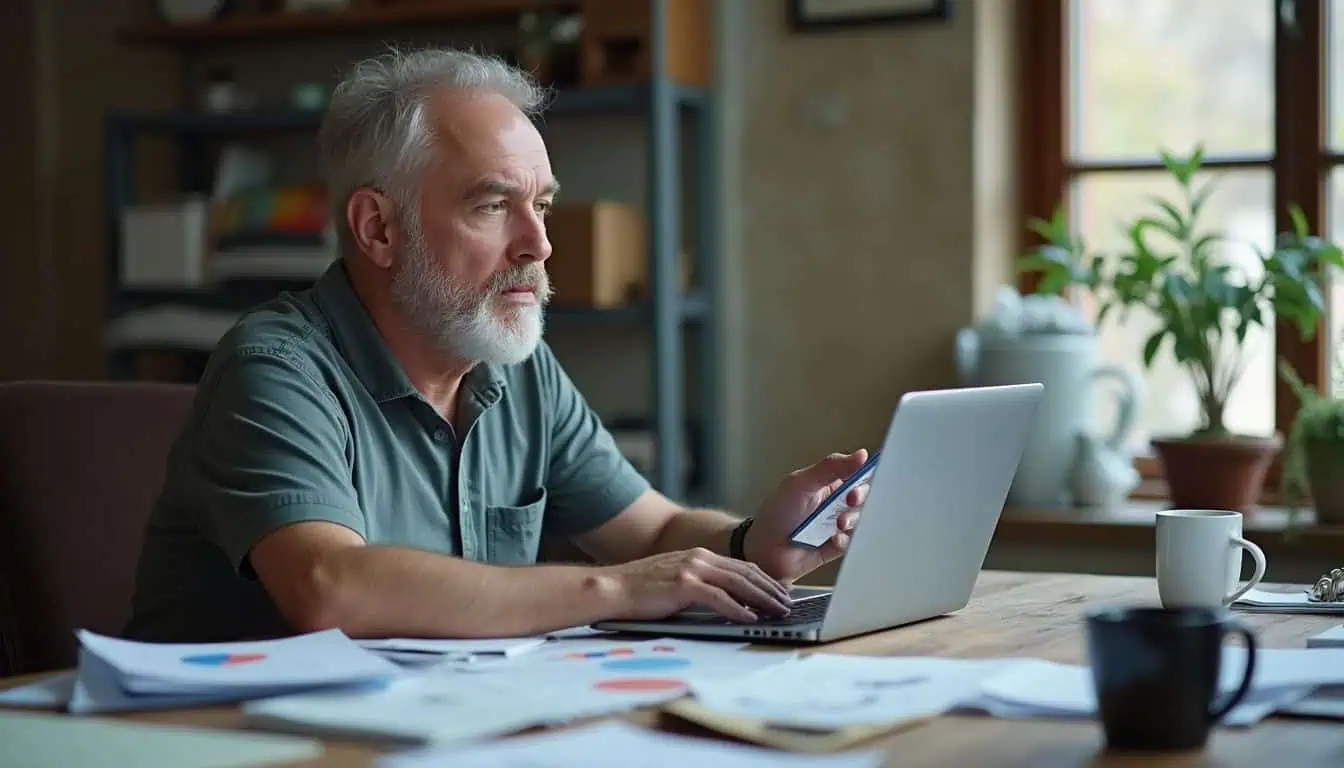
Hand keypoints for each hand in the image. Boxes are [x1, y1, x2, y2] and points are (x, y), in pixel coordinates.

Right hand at [599, 547, 791, 621]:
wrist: (611, 588)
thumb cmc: (640, 591)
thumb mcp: (676, 581)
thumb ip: (700, 585)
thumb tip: (727, 601)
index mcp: (699, 555)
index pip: (742, 566)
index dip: (765, 580)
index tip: (781, 593)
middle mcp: (699, 557)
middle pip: (746, 573)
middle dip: (771, 590)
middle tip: (789, 605)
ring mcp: (692, 568)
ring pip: (739, 583)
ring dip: (762, 600)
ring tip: (779, 613)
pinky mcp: (684, 584)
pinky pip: (719, 598)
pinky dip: (738, 609)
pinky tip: (751, 619)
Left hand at [744, 449, 870, 580]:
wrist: (763, 550)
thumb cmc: (777, 513)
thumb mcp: (801, 483)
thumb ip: (830, 468)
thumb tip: (860, 454)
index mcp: (828, 484)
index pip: (856, 474)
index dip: (865, 474)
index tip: (866, 476)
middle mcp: (834, 504)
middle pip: (863, 497)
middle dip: (861, 497)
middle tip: (850, 500)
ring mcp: (835, 526)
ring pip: (860, 520)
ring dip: (852, 519)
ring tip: (838, 523)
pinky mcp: (835, 547)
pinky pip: (851, 543)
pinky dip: (845, 540)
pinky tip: (833, 539)